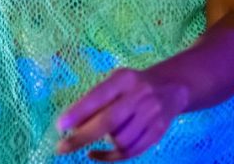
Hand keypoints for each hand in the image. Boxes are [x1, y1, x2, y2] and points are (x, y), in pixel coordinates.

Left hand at [55, 67, 188, 160]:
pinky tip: (95, 153)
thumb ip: (95, 101)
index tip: (60, 126)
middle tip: (61, 148)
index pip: (99, 96)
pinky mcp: (158, 132)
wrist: (172, 87)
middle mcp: (140, 95)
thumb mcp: (116, 83)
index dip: (79, 112)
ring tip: (100, 137)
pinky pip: (130, 152)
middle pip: (109, 121)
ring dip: (103, 143)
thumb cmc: (132, 87)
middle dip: (82, 137)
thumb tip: (71, 127)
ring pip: (120, 140)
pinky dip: (109, 157)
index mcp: (125, 79)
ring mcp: (151, 114)